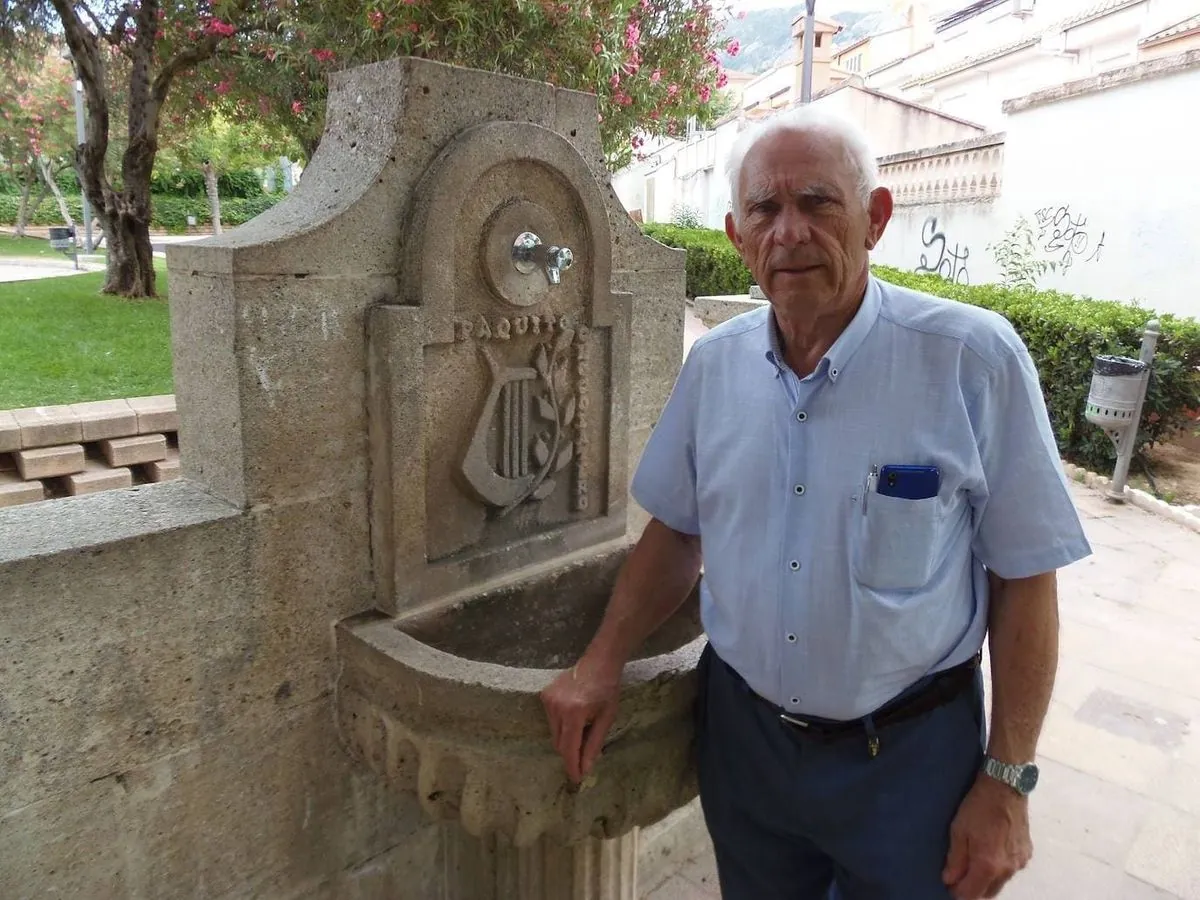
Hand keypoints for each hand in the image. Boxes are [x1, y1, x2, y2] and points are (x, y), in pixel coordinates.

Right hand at [540, 653, 622, 783]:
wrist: (599, 662)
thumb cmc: (607, 690)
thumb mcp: (606, 719)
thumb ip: (594, 744)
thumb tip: (586, 768)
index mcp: (575, 712)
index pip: (569, 748)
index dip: (572, 766)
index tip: (576, 780)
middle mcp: (557, 706)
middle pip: (559, 743)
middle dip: (571, 753)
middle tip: (585, 756)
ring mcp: (547, 700)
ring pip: (554, 733)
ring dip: (567, 739)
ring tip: (583, 728)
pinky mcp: (544, 696)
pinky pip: (551, 721)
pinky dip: (562, 726)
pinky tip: (575, 715)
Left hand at [942, 773, 1032, 898]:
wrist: (1005, 787)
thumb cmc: (978, 807)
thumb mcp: (959, 831)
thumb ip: (955, 859)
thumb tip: (949, 880)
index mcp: (988, 865)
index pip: (971, 894)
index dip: (957, 891)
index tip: (949, 883)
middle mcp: (1007, 869)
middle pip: (988, 893)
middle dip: (972, 889)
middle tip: (959, 874)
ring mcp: (1020, 863)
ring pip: (1000, 883)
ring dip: (986, 880)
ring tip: (973, 862)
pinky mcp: (1027, 853)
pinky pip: (1010, 870)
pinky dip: (998, 869)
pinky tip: (990, 853)